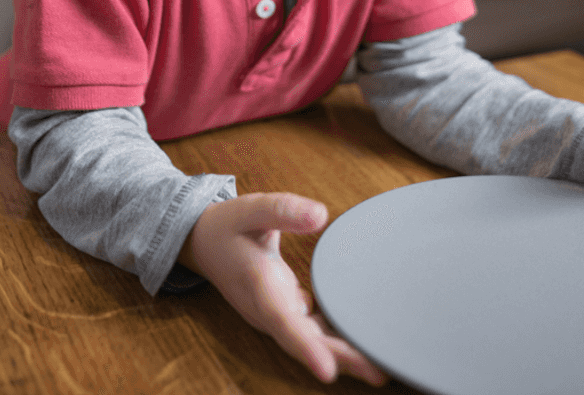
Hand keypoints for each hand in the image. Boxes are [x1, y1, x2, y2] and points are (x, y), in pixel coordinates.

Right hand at [179, 192, 387, 385]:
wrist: (204, 243)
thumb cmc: (228, 226)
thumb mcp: (250, 209)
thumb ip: (282, 209)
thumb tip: (320, 215)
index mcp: (258, 285)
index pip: (282, 322)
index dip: (306, 347)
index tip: (327, 370)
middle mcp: (266, 308)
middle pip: (304, 341)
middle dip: (340, 358)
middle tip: (379, 373)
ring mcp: (275, 314)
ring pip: (310, 340)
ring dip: (343, 354)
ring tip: (379, 367)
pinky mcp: (285, 312)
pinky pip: (312, 332)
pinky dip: (336, 340)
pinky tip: (363, 345)